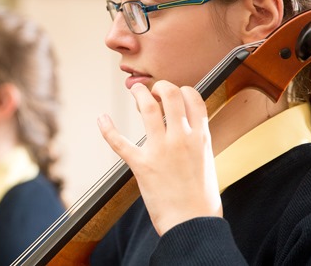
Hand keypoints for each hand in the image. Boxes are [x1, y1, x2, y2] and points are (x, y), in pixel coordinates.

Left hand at [97, 81, 222, 235]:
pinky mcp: (142, 165)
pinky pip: (120, 142)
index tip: (173, 94)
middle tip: (152, 91)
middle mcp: (182, 138)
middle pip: (171, 94)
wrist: (193, 225)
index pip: (194, 98)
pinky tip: (102, 119)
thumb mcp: (207, 163)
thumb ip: (197, 144)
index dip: (182, 90)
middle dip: (160, 86)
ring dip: (138, 94)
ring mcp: (161, 150)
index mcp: (201, 137)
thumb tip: (190, 133)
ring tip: (133, 91)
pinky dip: (107, 129)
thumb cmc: (202, 201)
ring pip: (147, 108)